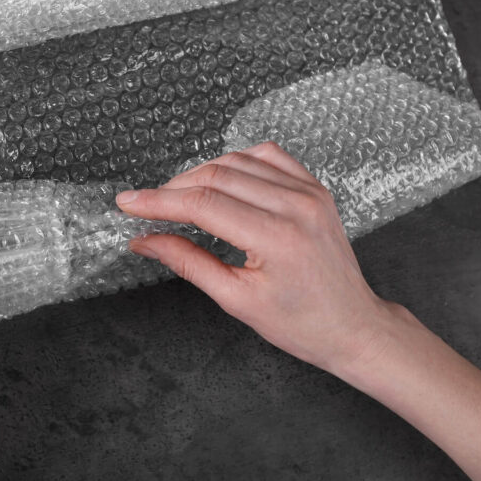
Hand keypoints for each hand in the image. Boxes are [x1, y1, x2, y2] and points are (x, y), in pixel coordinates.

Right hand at [118, 141, 480, 480]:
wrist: (354, 325)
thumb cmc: (301, 324)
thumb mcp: (236, 300)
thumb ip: (187, 262)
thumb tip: (144, 240)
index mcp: (278, 238)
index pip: (203, 204)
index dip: (158, 201)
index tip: (127, 203)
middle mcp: (297, 205)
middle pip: (216, 177)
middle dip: (172, 189)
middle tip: (145, 206)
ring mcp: (309, 191)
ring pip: (237, 162)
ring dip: (199, 174)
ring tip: (176, 198)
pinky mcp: (315, 186)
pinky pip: (266, 156)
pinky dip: (235, 161)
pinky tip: (218, 178)